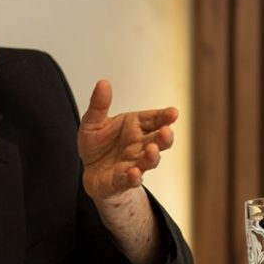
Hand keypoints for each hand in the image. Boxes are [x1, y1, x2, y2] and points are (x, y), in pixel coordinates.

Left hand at [79, 80, 176, 200]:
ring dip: (152, 156)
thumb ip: (99, 105)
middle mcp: (140, 145)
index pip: (155, 119)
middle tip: (167, 131)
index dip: (165, 116)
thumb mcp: (92, 122)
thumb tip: (103, 83)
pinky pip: (131, 179)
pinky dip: (134, 177)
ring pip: (149, 161)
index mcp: (135, 126)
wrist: (90, 171)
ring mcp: (134, 163)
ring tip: (152, 149)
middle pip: (159, 140)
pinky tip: (134, 173)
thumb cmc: (97, 145)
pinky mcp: (123, 180)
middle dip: (165, 137)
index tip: (173, 113)